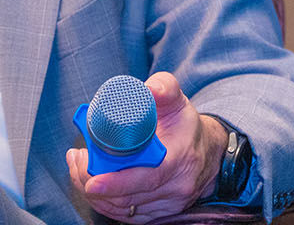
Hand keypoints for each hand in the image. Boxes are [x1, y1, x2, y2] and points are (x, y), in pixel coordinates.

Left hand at [67, 72, 225, 221]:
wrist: (208, 153)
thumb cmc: (186, 127)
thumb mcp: (179, 102)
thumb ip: (164, 88)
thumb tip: (149, 88)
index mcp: (182, 159)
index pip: (148, 178)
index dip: (117, 182)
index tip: (93, 179)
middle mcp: (177, 187)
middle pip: (126, 196)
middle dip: (92, 181)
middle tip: (77, 159)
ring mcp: (168, 205)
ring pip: (120, 208)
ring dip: (93, 192)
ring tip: (79, 166)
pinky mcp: (157, 215)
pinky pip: (123, 215)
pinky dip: (102, 201)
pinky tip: (92, 184)